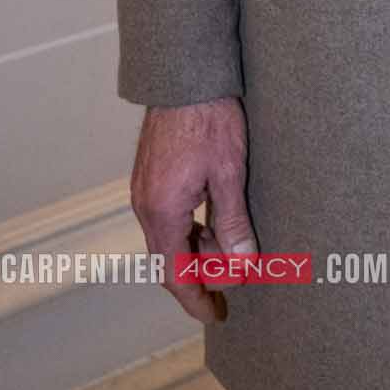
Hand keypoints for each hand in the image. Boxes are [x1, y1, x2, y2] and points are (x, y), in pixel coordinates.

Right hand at [131, 97, 257, 324]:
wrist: (186, 74)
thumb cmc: (209, 118)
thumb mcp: (230, 173)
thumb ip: (233, 222)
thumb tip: (242, 265)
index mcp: (163, 211)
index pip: (174, 273)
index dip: (195, 299)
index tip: (214, 315)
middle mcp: (147, 205)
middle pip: (171, 257)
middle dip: (202, 272)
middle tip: (238, 275)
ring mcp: (147, 190)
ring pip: (171, 236)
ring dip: (200, 247)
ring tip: (235, 245)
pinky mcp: (153, 176)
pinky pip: (170, 215)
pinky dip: (192, 226)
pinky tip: (216, 219)